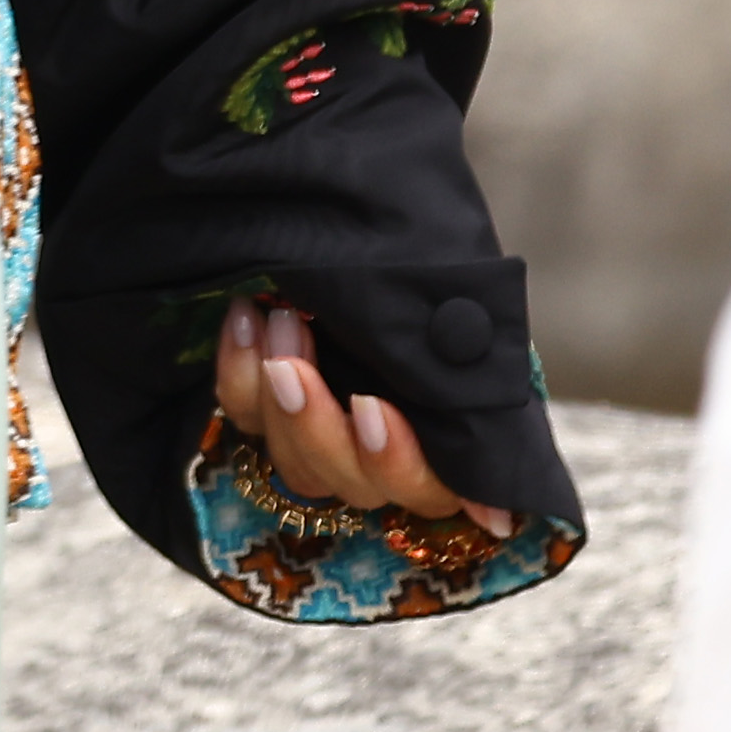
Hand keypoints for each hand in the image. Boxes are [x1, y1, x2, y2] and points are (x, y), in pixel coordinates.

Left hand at [217, 297, 518, 532]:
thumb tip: (492, 486)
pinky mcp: (269, 416)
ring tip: (273, 319)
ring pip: (295, 463)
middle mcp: (382, 459)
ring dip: (275, 396)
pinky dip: (238, 372)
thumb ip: (463, 376)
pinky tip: (244, 318)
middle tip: (291, 356)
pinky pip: (244, 419)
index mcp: (446, 445)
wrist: (354, 241)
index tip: (372, 408)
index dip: (398, 463)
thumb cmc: (419, 282)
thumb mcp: (448, 314)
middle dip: (315, 422)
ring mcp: (323, 443)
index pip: (427, 490)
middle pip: (351, 482)